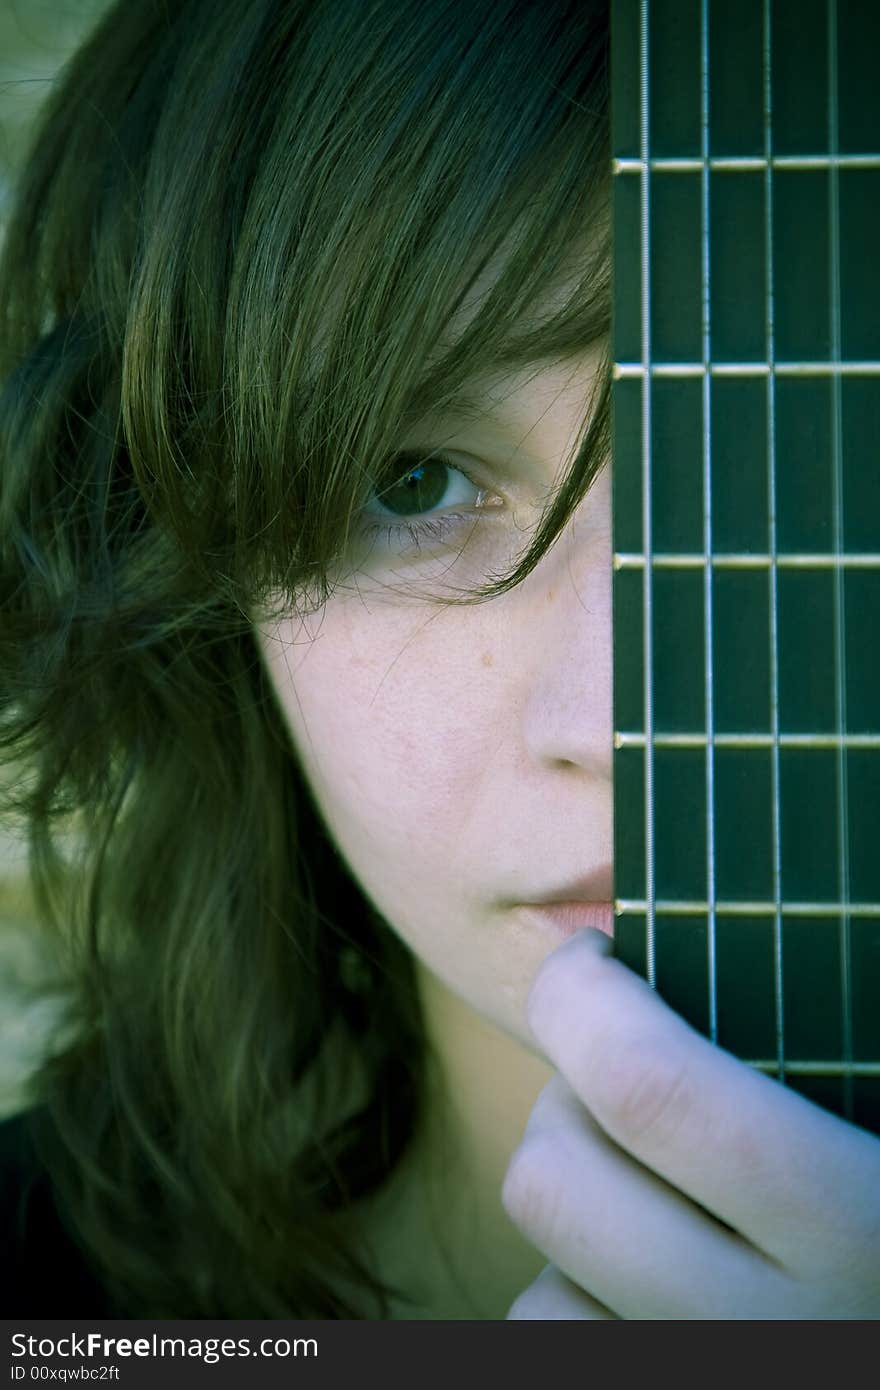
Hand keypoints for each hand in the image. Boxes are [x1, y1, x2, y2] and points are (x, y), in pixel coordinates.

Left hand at [502, 929, 879, 1318]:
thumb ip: (839, 1027)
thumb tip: (810, 890)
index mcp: (864, 1224)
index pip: (651, 1091)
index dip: (585, 1000)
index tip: (594, 962)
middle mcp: (778, 1337)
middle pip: (555, 1182)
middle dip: (561, 1100)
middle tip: (619, 1076)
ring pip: (542, 1289)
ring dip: (575, 1223)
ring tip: (656, 1195)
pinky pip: (555, 1350)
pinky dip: (580, 1309)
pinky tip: (650, 1287)